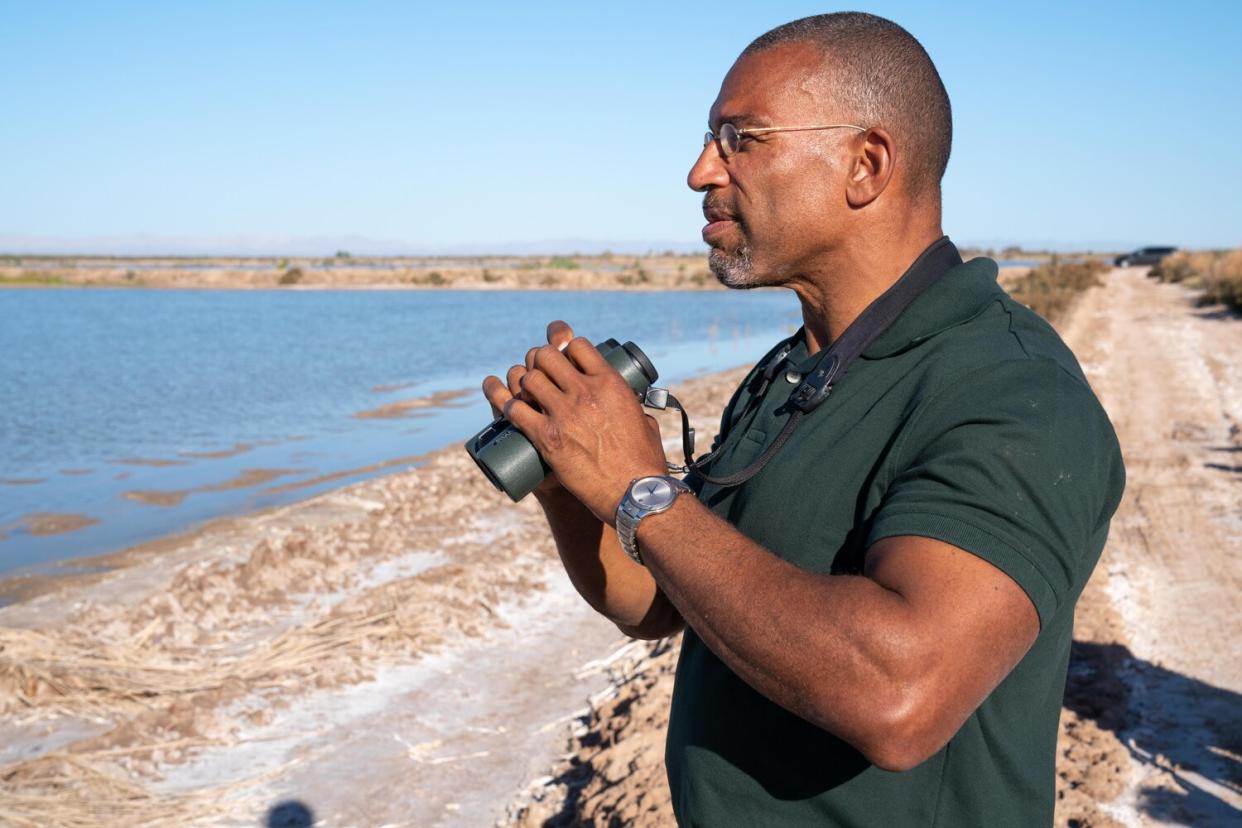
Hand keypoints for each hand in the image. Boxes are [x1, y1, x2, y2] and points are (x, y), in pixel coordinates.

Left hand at [491, 321, 667, 521]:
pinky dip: (508, 406)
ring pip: (528, 379)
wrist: (634, 493)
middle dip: (539, 361)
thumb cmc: (643, 461)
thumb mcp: (643, 420)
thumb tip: (631, 402)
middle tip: (540, 375)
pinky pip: (515, 411)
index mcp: (610, 383)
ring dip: (522, 383)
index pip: (577, 345)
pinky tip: (510, 408)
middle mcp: (585, 392)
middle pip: (546, 356)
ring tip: (525, 393)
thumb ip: (633, 406)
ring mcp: (564, 414)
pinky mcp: (547, 438)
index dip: (565, 348)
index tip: (562, 358)